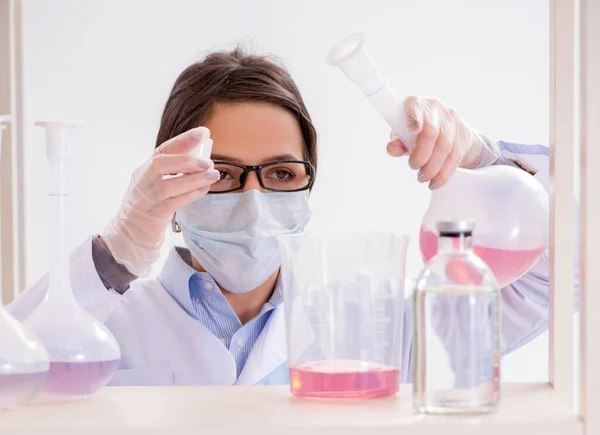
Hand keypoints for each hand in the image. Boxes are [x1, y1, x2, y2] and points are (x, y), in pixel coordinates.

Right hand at [102, 126, 219, 276]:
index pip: (162, 150)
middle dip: (186, 160)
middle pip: (159, 164)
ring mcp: (146, 198)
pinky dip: (191, 194)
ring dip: (194, 179)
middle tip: (207, 162)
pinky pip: (174, 202)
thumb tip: (202, 160)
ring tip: (213, 175)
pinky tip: (204, 189)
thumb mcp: (156, 184)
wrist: (130, 232)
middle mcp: (143, 181)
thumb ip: (173, 172)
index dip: (183, 140)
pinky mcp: (154, 214)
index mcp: (144, 170)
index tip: (203, 133)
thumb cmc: (149, 205)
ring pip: (169, 185)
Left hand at [386, 96, 484, 188]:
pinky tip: (435, 182)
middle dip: (422, 154)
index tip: (413, 130)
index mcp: (416, 103)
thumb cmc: (414, 132)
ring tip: (422, 177)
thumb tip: (391, 148)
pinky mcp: (463, 134)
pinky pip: (455, 156)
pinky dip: (444, 172)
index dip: (414, 118)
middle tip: (414, 167)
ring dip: (433, 167)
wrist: (443, 130)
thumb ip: (397, 142)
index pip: (415, 108)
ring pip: (445, 146)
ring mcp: (452, 119)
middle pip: (432, 131)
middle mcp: (435, 107)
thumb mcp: (402, 135)